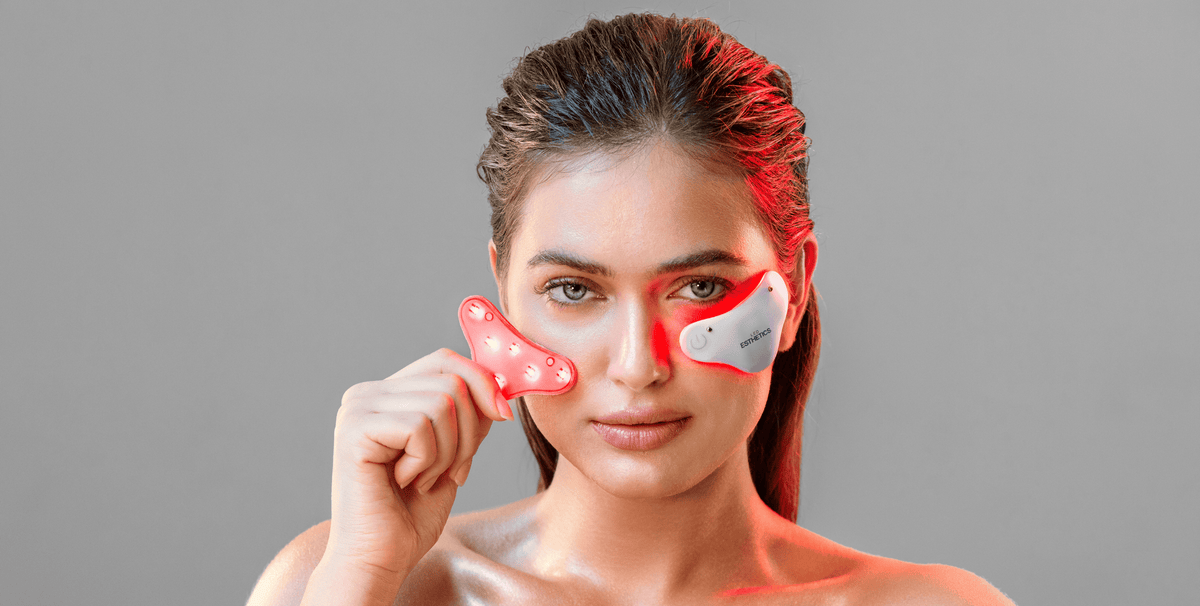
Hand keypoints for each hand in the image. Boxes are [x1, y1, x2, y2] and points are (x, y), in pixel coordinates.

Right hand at [321, 347, 512, 586]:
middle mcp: (366, 394)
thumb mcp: (453, 451)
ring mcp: (357, 408)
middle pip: (450, 378)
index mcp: (387, 394)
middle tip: (452, 470)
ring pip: (442, 402)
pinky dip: (428, 461)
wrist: (382, 558)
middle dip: (470, 430)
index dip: (482, 383)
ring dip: (448, 452)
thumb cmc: (413, 512)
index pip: (445, 361)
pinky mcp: (354, 429)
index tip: (503, 416)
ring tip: (424, 479)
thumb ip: (469, 413)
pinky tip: (405, 482)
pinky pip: (421, 425)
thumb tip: (500, 383)